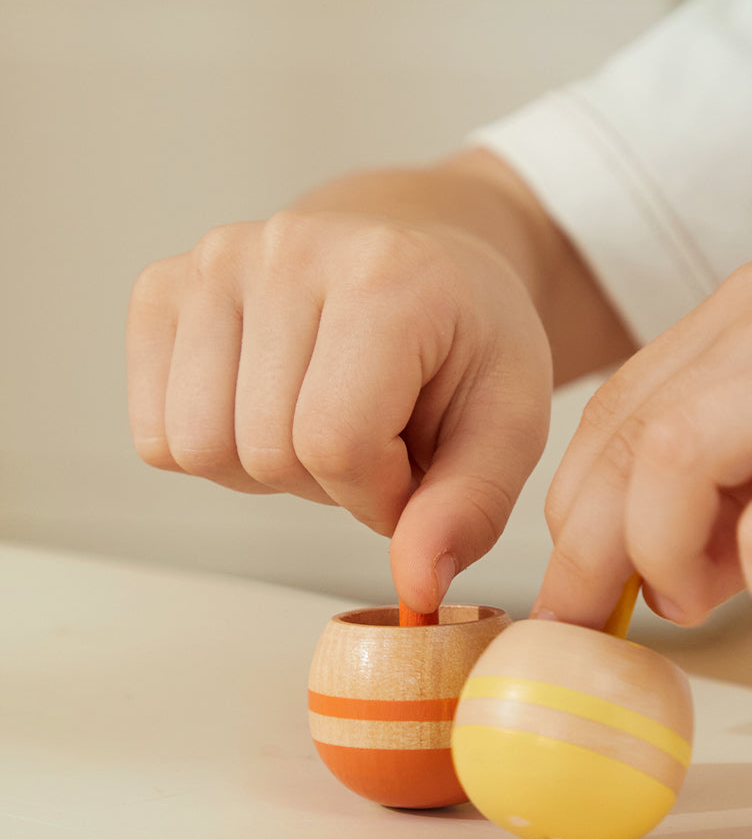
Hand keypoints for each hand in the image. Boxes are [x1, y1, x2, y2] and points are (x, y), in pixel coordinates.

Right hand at [127, 210, 551, 609]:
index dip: (377, 495)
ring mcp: (215, 262)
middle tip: (375, 439)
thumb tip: (416, 589)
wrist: (422, 263)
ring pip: (197, 447)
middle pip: (263, 451)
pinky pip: (156, 432)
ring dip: (265, 469)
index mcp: (386, 277)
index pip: (336, 443)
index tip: (412, 470)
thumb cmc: (466, 342)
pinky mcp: (163, 288)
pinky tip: (272, 407)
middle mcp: (286, 249)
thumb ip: (471, 508)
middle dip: (328, 482)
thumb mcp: (509, 422)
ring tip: (322, 420)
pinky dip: (214, 447)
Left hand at [534, 260, 751, 624]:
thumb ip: (711, 483)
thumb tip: (615, 562)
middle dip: (596, 548)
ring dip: (668, 557)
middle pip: (634, 437)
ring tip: (710, 598)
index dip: (580, 504)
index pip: (621, 408)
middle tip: (602, 617)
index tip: (579, 579)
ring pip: (677, 463)